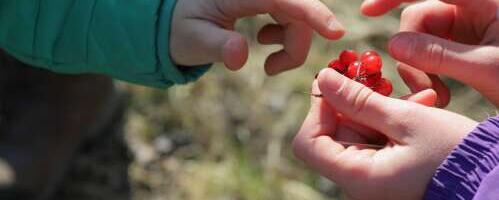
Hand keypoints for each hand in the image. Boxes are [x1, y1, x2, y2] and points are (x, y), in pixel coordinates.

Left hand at [169, 0, 344, 74]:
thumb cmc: (182, 30)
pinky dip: (287, 35)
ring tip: (267, 64)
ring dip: (292, 43)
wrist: (177, 23)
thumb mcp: (193, 40)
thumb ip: (218, 46)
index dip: (313, 13)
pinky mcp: (267, 0)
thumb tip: (239, 56)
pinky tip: (265, 41)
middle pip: (297, 10)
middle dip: (296, 43)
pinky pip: (292, 15)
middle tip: (271, 70)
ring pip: (298, 15)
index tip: (336, 32)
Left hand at [292, 68, 477, 199]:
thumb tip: (322, 79)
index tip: (340, 86)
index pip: (308, 143)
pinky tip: (418, 108)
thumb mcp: (407, 120)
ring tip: (417, 99)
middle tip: (382, 81)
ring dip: (380, 108)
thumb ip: (359, 100)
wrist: (491, 182)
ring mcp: (372, 176)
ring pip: (357, 132)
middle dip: (356, 103)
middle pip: (332, 134)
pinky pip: (376, 138)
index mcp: (357, 177)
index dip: (318, 111)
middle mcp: (358, 181)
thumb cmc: (453, 155)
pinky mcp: (387, 169)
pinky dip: (390, 120)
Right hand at [388, 0, 498, 106]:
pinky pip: (428, 55)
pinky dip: (427, 75)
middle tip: (422, 90)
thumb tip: (392, 46)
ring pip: (418, 41)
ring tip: (439, 99)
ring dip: (419, 71)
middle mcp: (471, 10)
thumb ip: (439, 55)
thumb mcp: (484, 69)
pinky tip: (441, 95)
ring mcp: (466, 28)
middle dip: (412, 55)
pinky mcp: (462, 47)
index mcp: (482, 2)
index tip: (367, 11)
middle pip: (418, 20)